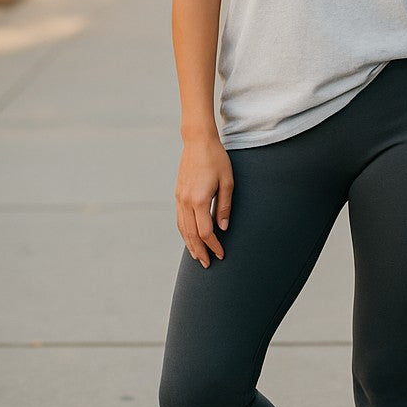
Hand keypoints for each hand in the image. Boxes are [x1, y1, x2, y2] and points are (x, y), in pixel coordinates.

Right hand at [175, 136, 233, 268]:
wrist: (198, 142)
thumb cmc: (217, 159)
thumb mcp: (228, 182)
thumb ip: (225, 206)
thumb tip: (223, 228)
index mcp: (199, 200)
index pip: (206, 231)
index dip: (214, 245)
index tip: (221, 254)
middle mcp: (186, 202)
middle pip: (191, 234)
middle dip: (200, 251)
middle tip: (208, 264)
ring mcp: (179, 198)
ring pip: (182, 228)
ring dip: (190, 244)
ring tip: (198, 256)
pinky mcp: (178, 194)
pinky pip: (179, 219)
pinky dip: (184, 232)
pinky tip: (189, 238)